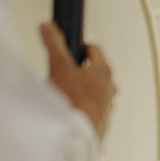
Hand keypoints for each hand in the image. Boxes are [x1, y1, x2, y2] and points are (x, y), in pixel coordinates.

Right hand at [39, 21, 116, 139]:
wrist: (78, 132)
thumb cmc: (75, 102)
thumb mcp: (59, 65)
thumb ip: (54, 43)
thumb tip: (49, 28)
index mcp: (104, 71)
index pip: (95, 49)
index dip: (80, 46)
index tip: (71, 48)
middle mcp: (110, 87)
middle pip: (95, 70)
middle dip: (78, 69)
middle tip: (63, 71)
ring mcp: (107, 104)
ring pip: (94, 89)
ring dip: (80, 88)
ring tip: (63, 91)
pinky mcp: (102, 119)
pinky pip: (92, 106)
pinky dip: (82, 104)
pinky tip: (68, 107)